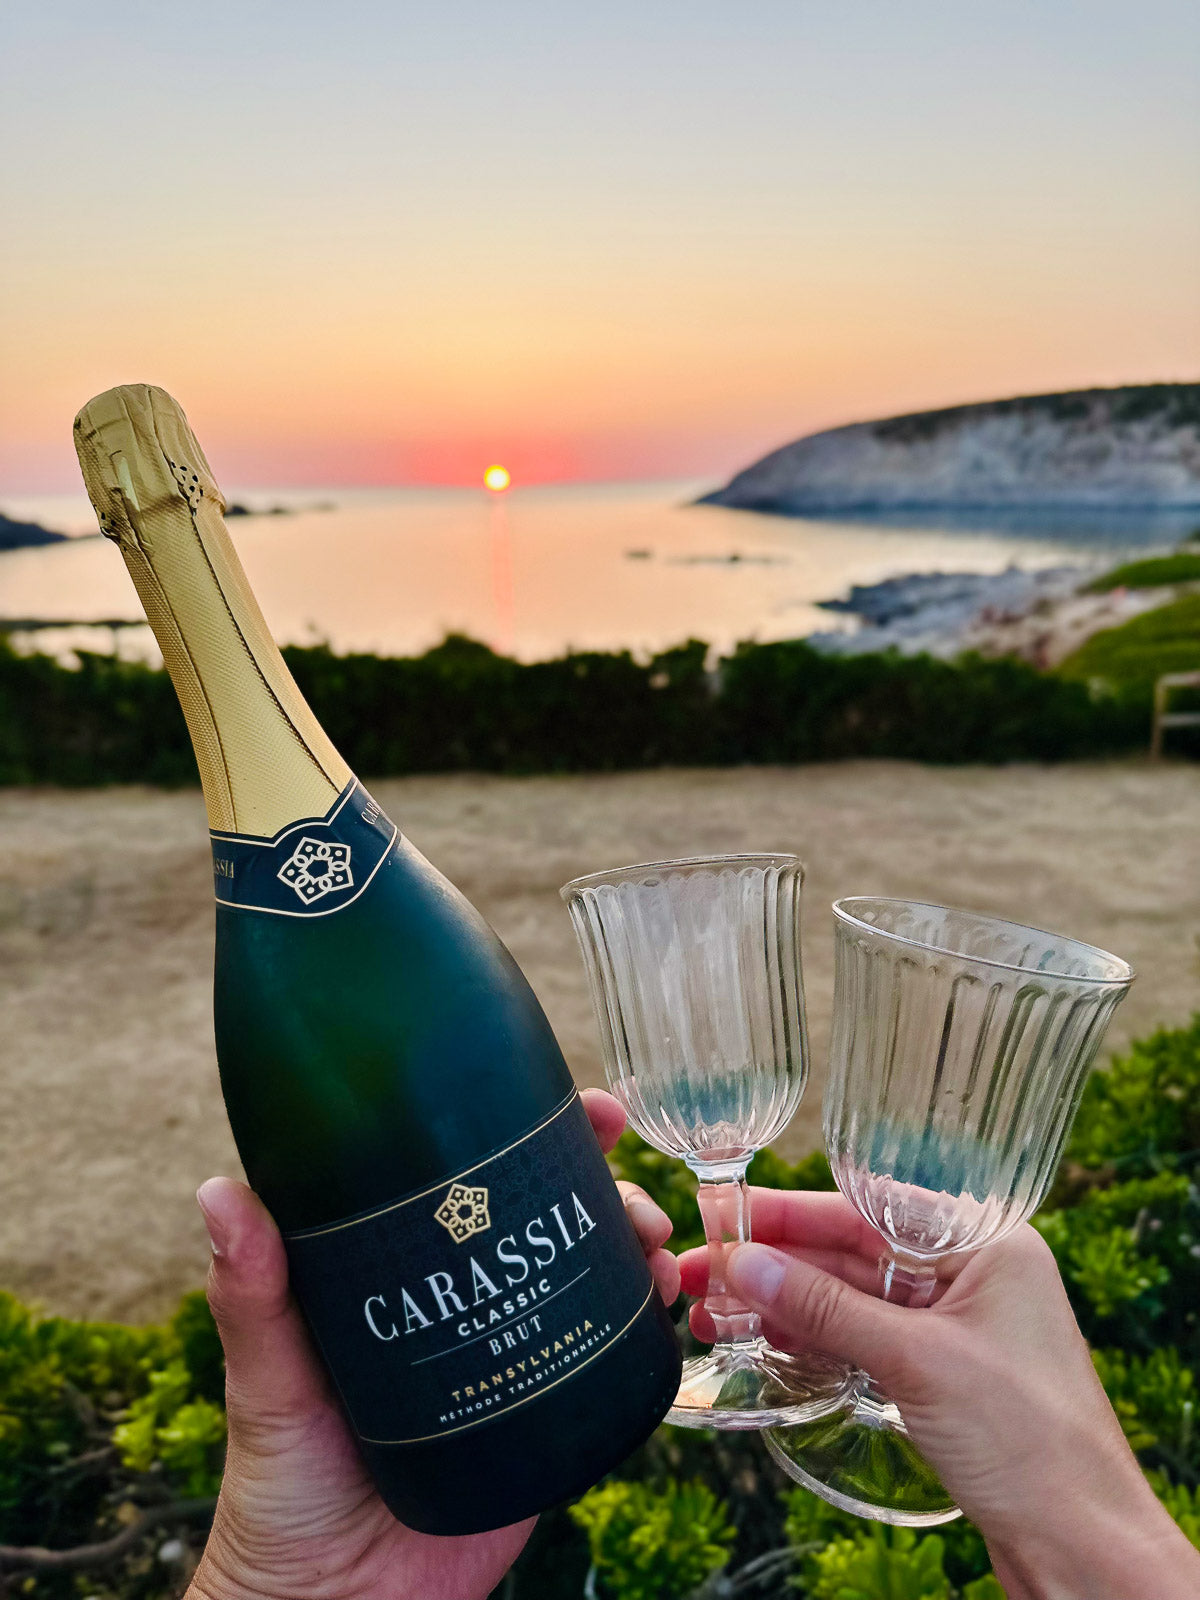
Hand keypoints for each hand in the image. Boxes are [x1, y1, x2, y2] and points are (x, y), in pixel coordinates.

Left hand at [188, 1089, 675, 1599]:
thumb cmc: (282, 1490)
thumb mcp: (269, 1382)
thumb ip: (253, 1298)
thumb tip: (219, 1194)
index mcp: (404, 1267)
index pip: (473, 1174)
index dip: (534, 1129)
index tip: (587, 1107)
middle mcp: (463, 1294)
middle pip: (547, 1211)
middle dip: (605, 1183)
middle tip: (634, 1194)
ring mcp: (509, 1347)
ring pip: (589, 1270)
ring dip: (635, 1241)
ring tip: (657, 1248)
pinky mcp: (544, 1411)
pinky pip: (607, 1351)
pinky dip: (644, 1316)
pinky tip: (663, 1300)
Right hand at [679, 1190, 1199, 1599]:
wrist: (1083, 1549)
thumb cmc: (1028, 1443)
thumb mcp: (917, 1360)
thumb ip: (827, 1309)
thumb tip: (746, 1266)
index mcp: (987, 1243)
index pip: (869, 1209)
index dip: (791, 1213)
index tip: (727, 1214)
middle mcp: (973, 1274)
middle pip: (854, 1252)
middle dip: (776, 1264)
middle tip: (702, 1271)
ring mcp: (957, 1325)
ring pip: (853, 1298)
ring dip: (785, 1305)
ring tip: (713, 1312)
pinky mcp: (944, 1373)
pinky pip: (866, 1338)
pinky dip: (815, 1339)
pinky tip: (762, 1341)